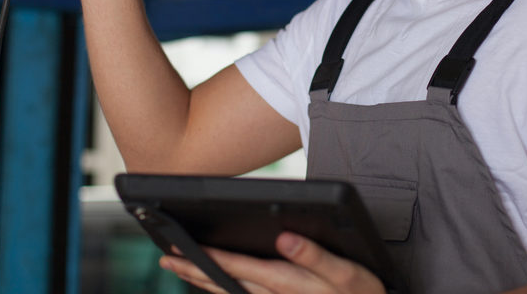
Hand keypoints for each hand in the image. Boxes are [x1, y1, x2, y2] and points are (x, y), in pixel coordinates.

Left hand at [160, 232, 386, 293]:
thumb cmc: (361, 292)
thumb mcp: (346, 272)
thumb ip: (315, 256)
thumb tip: (285, 237)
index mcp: (285, 282)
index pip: (235, 267)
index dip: (205, 257)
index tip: (178, 249)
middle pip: (225, 281)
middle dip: (193, 269)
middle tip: (165, 258)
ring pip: (230, 292)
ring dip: (203, 281)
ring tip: (180, 269)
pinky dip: (225, 289)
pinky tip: (217, 284)